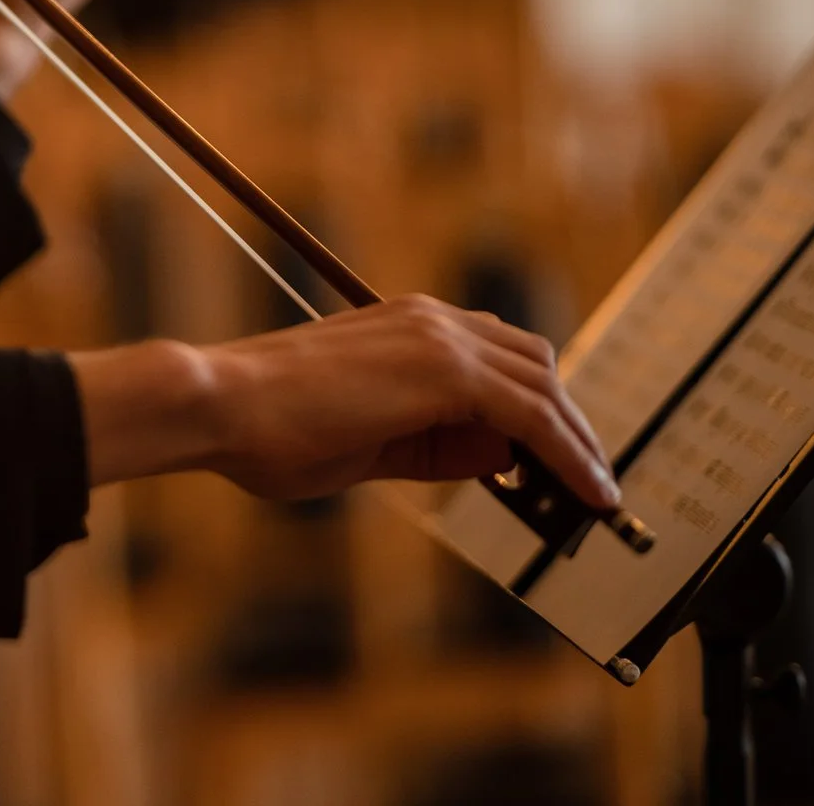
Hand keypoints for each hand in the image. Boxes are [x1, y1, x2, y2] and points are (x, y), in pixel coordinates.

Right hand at [68, 295, 619, 511]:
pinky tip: (587, 492)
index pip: (497, 358)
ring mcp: (439, 340)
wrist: (221, 404)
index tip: (557, 459)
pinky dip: (571, 455)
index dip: (535, 408)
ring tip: (592, 494)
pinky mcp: (447, 372)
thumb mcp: (369, 445)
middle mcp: (429, 320)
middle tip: (583, 479)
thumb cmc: (269, 428)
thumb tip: (503, 460)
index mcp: (403, 325)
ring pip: (544, 385)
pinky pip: (535, 417)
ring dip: (576, 441)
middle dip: (567, 422)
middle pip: (534, 364)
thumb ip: (437, 448)